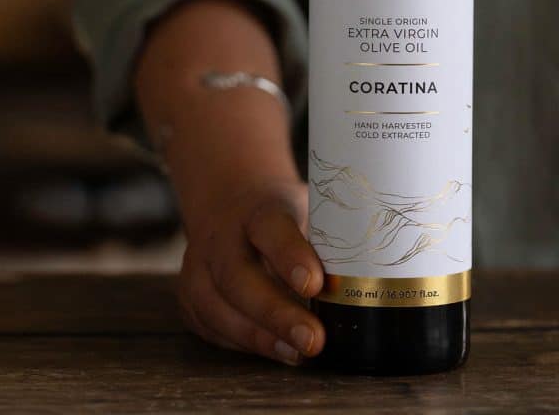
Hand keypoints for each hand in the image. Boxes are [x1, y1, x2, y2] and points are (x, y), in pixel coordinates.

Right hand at [178, 177, 325, 364]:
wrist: (233, 205)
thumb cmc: (284, 217)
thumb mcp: (306, 210)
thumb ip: (327, 239)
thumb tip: (368, 273)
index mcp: (257, 209)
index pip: (270, 228)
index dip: (290, 255)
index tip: (316, 284)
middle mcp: (221, 236)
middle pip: (237, 276)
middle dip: (274, 312)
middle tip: (312, 339)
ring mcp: (199, 266)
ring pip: (217, 306)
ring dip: (258, 336)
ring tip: (297, 353)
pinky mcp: (190, 296)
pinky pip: (211, 326)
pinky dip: (243, 343)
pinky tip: (275, 350)